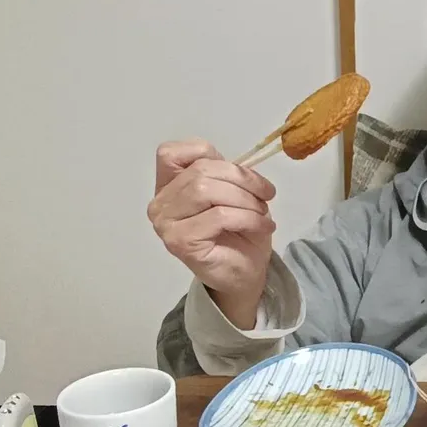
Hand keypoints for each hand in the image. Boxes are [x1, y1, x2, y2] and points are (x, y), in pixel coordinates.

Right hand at [147, 140, 276, 328]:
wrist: (244, 273)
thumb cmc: (239, 232)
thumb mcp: (234, 192)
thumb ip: (224, 173)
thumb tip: (238, 164)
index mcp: (168, 187)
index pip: (171, 153)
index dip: (207, 153)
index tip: (241, 174)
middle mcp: (160, 204)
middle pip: (200, 170)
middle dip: (241, 179)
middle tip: (266, 194)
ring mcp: (166, 224)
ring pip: (206, 190)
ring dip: (245, 199)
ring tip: (262, 213)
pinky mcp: (180, 242)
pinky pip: (218, 216)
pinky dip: (248, 217)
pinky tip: (262, 226)